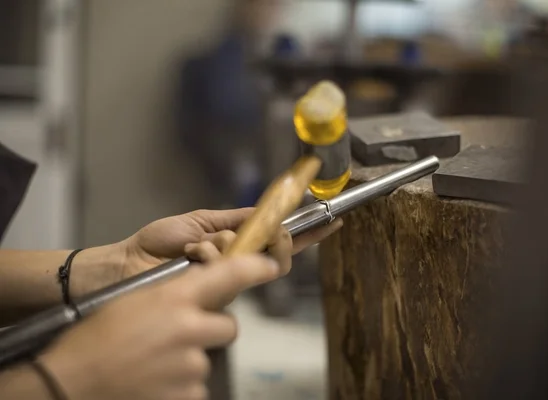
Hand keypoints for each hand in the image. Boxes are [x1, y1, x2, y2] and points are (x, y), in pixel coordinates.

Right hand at [42, 254, 279, 399]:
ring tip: (154, 364)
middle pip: (228, 327)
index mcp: (175, 299)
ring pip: (207, 358)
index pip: (229, 276)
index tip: (270, 265)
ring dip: (189, 360)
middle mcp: (190, 329)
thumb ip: (173, 297)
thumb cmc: (96, 337)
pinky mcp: (188, 396)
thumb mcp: (135, 301)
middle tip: (180, 337)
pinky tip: (154, 382)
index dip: (255, 268)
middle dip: (210, 330)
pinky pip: (196, 387)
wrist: (70, 382)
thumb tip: (195, 299)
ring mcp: (191, 366)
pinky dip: (180, 386)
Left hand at [71, 207, 341, 302]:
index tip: (331, 221)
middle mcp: (239, 265)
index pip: (281, 241)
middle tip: (266, 231)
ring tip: (200, 244)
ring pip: (254, 263)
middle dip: (276, 240)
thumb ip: (234, 219)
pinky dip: (208, 254)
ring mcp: (228, 282)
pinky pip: (228, 271)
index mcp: (238, 244)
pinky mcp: (214, 294)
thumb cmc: (159, 243)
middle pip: (279, 258)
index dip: (308, 233)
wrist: (128, 262)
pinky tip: (190, 254)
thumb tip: (265, 213)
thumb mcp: (201, 221)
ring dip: (227, 245)